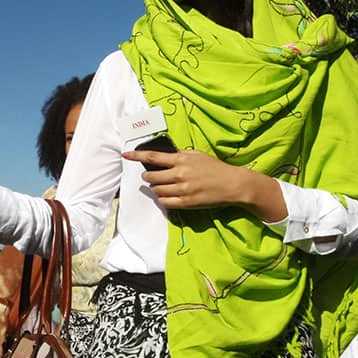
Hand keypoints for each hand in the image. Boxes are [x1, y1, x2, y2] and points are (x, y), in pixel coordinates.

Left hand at [121, 149, 286, 221]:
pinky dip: (162, 199)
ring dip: (156, 188)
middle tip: (152, 177)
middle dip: (148, 177)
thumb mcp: (197, 155)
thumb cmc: (215, 168)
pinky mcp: (186, 202)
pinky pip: (164, 202)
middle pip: (151, 176)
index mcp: (181, 159)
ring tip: (163, 186)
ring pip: (156, 190)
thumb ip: (179, 155)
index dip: (136, 156)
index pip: (153, 157)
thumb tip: (164, 157)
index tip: (125, 155)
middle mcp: (179, 174)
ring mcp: (182, 189)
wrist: (232, 184)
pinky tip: (168, 196)